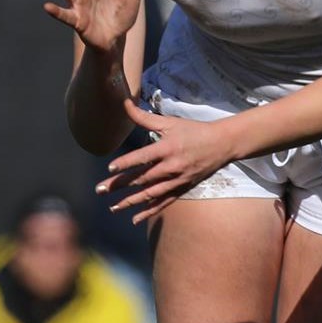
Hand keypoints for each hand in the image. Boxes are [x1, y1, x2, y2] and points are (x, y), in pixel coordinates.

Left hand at [99, 101, 240, 223]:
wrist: (221, 144)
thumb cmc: (193, 130)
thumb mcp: (169, 122)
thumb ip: (144, 117)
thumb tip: (124, 103)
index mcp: (167, 148)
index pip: (143, 157)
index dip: (126, 162)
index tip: (110, 168)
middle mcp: (171, 166)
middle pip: (142, 178)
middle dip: (120, 185)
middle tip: (100, 190)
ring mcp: (177, 180)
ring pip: (150, 194)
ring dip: (130, 202)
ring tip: (113, 207)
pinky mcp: (182, 189)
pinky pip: (163, 203)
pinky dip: (149, 211)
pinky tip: (134, 218)